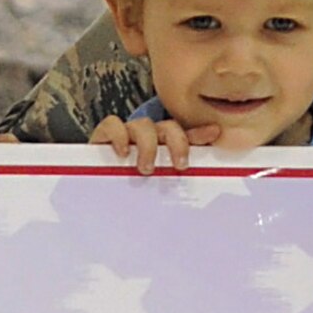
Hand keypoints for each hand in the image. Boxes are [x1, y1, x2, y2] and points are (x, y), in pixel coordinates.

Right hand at [89, 111, 222, 173]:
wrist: (98, 187)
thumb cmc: (133, 182)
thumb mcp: (161, 180)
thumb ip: (180, 173)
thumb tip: (208, 171)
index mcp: (165, 145)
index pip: (186, 135)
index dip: (199, 132)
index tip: (214, 133)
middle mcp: (149, 135)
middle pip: (168, 127)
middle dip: (177, 143)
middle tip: (179, 165)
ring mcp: (127, 134)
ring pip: (143, 126)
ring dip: (149, 146)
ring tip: (147, 168)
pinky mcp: (104, 135)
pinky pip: (112, 125)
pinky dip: (119, 136)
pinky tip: (122, 152)